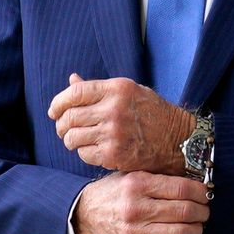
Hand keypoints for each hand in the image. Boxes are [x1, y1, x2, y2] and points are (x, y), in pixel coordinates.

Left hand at [49, 74, 193, 174]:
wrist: (180, 140)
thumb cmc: (153, 113)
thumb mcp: (129, 92)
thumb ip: (98, 88)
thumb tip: (72, 79)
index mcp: (117, 89)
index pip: (74, 93)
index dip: (58, 103)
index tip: (54, 111)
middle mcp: (114, 110)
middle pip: (70, 117)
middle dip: (61, 124)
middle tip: (63, 129)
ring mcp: (113, 133)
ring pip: (73, 137)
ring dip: (70, 140)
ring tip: (75, 140)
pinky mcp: (114, 154)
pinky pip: (84, 154)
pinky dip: (83, 153)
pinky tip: (92, 149)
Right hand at [74, 171, 207, 233]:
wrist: (85, 217)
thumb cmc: (113, 194)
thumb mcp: (131, 176)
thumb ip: (159, 178)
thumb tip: (196, 183)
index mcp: (136, 184)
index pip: (182, 188)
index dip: (201, 192)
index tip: (205, 193)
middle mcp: (135, 208)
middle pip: (186, 211)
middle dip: (203, 211)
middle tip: (204, 210)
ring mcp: (135, 232)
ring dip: (197, 230)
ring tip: (196, 225)